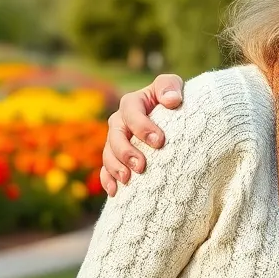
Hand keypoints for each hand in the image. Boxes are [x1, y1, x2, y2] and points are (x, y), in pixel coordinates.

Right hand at [99, 74, 183, 195]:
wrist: (171, 115)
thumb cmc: (172, 98)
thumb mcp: (172, 86)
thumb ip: (170, 86)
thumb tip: (172, 100)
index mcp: (132, 103)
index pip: (131, 111)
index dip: (142, 126)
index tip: (159, 141)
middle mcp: (120, 121)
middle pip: (116, 135)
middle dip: (126, 152)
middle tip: (141, 166)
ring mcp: (116, 140)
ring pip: (108, 154)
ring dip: (115, 167)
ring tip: (128, 179)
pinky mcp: (116, 156)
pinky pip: (106, 169)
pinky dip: (108, 180)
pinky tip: (115, 191)